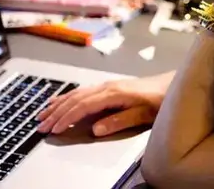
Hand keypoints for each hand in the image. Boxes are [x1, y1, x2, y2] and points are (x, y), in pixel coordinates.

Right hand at [36, 72, 172, 135]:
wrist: (172, 84)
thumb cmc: (161, 100)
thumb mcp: (144, 114)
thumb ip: (120, 120)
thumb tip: (96, 129)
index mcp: (113, 93)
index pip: (83, 106)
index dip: (67, 118)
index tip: (54, 129)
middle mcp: (106, 87)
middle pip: (75, 100)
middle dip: (56, 113)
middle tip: (40, 126)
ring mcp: (106, 85)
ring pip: (75, 94)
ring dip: (57, 105)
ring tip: (42, 115)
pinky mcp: (108, 87)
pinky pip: (81, 92)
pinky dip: (66, 97)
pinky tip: (58, 101)